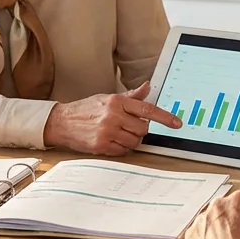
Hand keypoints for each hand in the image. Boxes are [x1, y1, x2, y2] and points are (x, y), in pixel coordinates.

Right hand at [43, 82, 181, 154]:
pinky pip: (123, 151)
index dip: (165, 117)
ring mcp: (107, 131)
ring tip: (116, 133)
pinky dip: (120, 148)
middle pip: (143, 129)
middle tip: (127, 126)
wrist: (62, 122)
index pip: (147, 110)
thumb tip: (148, 87)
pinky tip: (110, 140)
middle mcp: (113, 116)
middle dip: (139, 130)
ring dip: (130, 140)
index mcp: (117, 101)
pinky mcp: (102, 145)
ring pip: (134, 141)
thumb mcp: (108, 98)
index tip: (177, 123)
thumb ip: (130, 96)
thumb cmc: (86, 109)